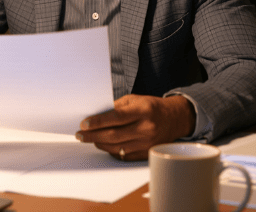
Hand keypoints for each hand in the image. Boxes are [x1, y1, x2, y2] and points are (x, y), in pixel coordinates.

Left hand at [75, 94, 195, 160]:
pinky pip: (124, 155)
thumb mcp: (135, 99)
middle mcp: (146, 128)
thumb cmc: (151, 107)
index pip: (116, 117)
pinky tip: (103, 144)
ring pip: (117, 147)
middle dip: (93, 135)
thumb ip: (117, 107)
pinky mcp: (146, 153)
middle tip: (80, 134)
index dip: (98, 121)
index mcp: (143, 111)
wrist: (175, 119)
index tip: (84, 124)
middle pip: (114, 135)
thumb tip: (96, 116)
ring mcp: (147, 143)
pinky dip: (111, 150)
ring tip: (89, 138)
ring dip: (99, 143)